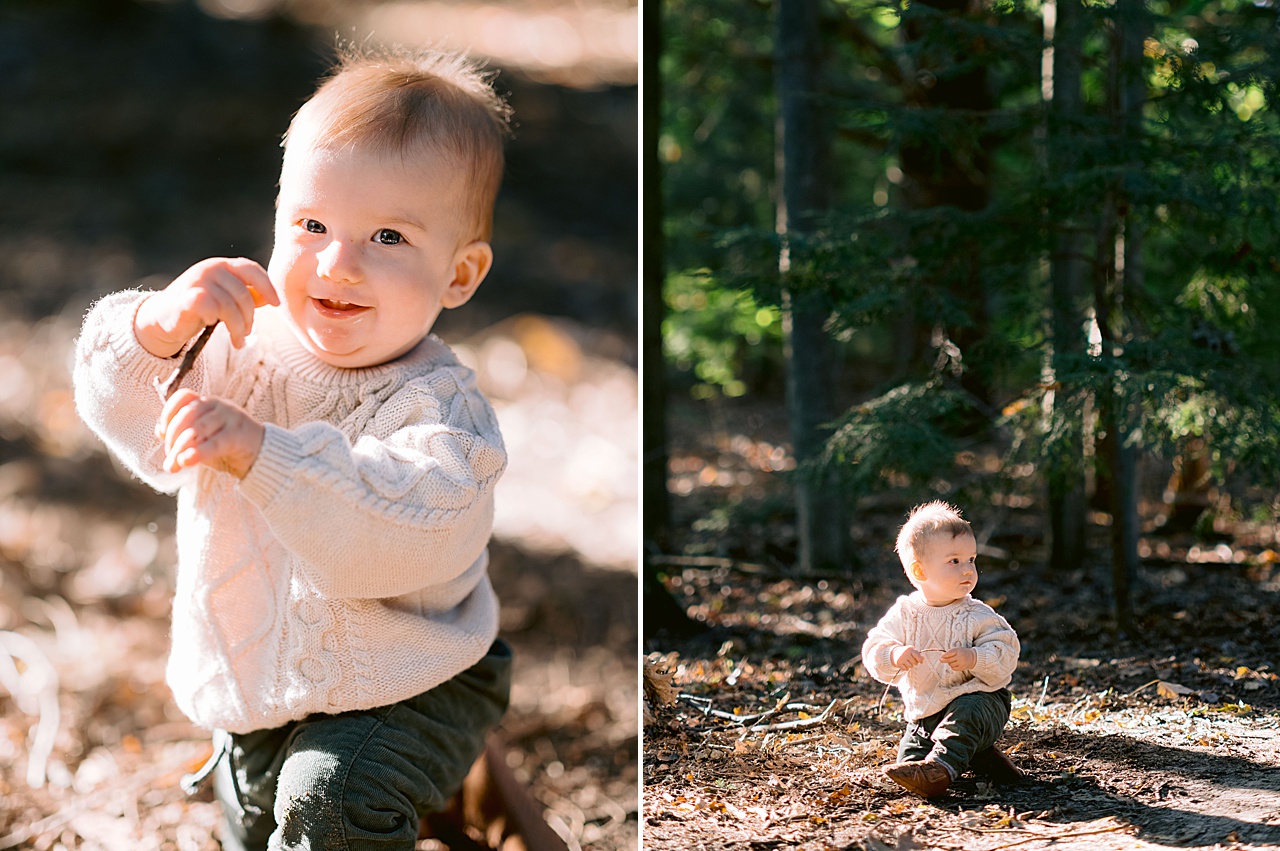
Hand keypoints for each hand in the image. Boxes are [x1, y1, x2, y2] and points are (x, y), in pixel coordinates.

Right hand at [134, 257, 278, 356]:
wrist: (161, 319)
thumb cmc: (198, 308)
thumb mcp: (224, 298)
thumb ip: (244, 295)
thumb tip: (268, 299)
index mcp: (221, 265)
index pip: (251, 269)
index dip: (267, 286)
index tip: (276, 304)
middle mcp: (209, 269)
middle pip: (244, 293)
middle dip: (250, 317)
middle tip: (247, 333)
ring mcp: (196, 282)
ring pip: (230, 305)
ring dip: (238, 327)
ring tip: (238, 339)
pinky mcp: (186, 298)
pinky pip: (212, 309)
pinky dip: (217, 321)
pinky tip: (213, 326)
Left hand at [158, 389, 263, 478]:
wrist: (262, 455)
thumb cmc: (227, 444)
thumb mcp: (201, 438)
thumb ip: (181, 433)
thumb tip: (159, 430)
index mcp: (208, 402)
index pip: (183, 397)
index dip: (168, 413)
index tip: (164, 433)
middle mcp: (218, 406)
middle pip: (188, 414)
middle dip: (172, 438)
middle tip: (170, 459)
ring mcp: (230, 418)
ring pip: (198, 428)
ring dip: (181, 448)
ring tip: (174, 465)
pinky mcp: (238, 435)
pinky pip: (214, 443)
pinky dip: (198, 452)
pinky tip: (187, 461)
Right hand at [891, 646, 923, 670]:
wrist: (895, 652)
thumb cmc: (906, 652)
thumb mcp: (912, 651)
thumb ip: (918, 654)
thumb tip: (923, 658)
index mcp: (909, 649)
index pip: (918, 656)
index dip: (920, 660)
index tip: (920, 662)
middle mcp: (905, 653)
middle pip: (915, 663)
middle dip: (914, 663)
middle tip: (911, 660)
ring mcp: (901, 658)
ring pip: (910, 666)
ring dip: (910, 665)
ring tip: (908, 662)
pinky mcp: (898, 663)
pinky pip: (906, 669)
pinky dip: (906, 668)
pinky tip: (904, 664)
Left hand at [941, 647, 977, 671]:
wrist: (972, 657)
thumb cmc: (962, 652)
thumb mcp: (957, 650)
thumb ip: (950, 652)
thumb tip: (942, 655)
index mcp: (958, 651)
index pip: (950, 653)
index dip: (944, 655)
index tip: (941, 656)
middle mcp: (960, 657)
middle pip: (949, 660)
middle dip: (943, 660)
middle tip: (940, 659)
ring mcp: (961, 663)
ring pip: (950, 664)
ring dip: (949, 663)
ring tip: (952, 660)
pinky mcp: (962, 668)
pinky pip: (953, 668)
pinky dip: (952, 666)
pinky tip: (954, 664)